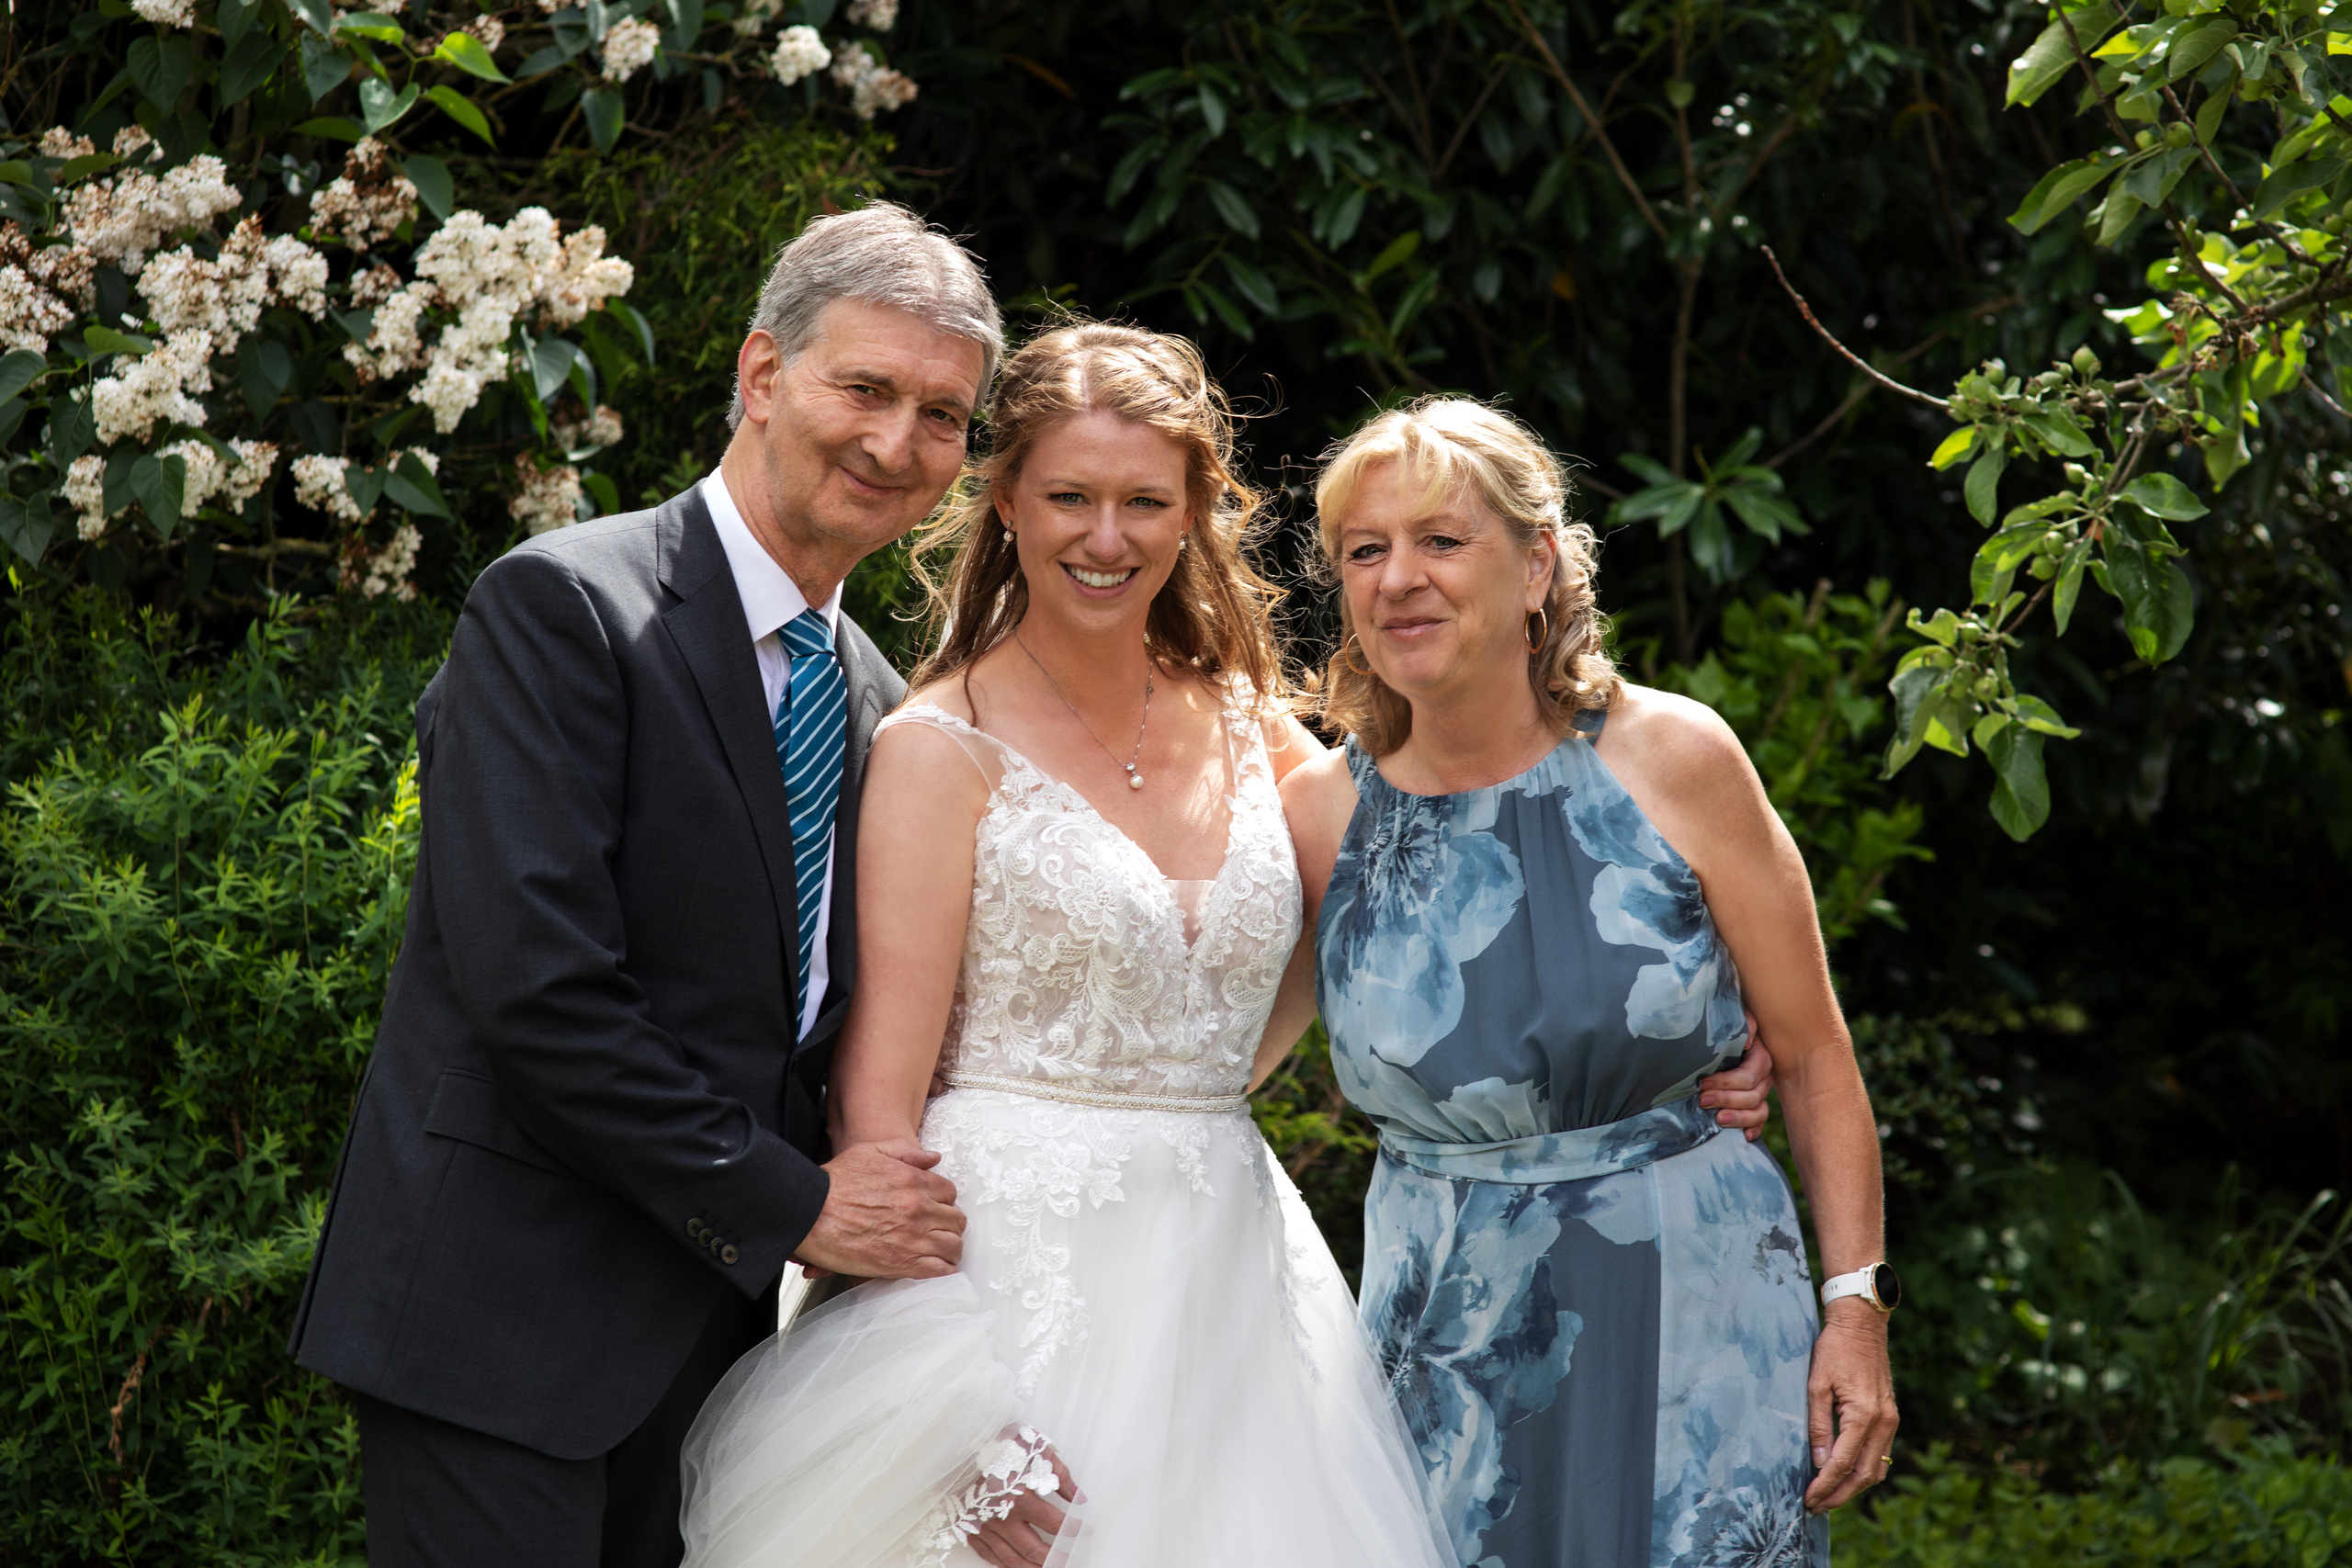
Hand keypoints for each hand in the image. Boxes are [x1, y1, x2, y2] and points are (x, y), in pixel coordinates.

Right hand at [792, 1139, 964, 1279]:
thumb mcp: (870, 1151)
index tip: (935, 1209)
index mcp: (914, 1181)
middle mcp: (919, 1208)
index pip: (949, 1192)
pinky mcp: (902, 1262)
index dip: (943, 1201)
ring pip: (953, 1245)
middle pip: (956, 1220)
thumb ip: (906, 1152)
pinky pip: (939, 1270)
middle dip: (949, 1225)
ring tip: (941, 1252)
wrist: (809, 1211)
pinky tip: (937, 1269)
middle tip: (939, 1231)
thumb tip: (934, 1158)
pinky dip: (943, 1271)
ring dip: (949, 1248)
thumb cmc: (834, 1182)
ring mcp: (913, 1236)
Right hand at [969, 1446, 1077, 1567]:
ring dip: (1033, 1567)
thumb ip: (1060, 1476)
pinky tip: (1019, 1566)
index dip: (1072, 1530)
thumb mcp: (1037, 1452)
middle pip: (1034, 1549)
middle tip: (1070, 1559)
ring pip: (1013, 1559)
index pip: (1054, 1523)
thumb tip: (1078, 1497)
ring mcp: (986, 1526)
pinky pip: (990, 1555)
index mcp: (1020, 1497)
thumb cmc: (1002, 1447)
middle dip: (1056, 1558)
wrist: (964, 1446)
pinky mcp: (973, 1529)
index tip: (1083, 1532)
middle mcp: (1003, 1517)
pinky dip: (1006, 1565)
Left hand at [1698, 1014, 1774, 1140]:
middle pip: (1753, 1096)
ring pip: (1758, 1111)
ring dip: (1739, 1118)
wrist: (1722, 1033)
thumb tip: (1747, 1042)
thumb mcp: (1734, 1018)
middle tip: (1702, 1100)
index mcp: (1760, 1057)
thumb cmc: (1725, 1026)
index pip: (1748, 1076)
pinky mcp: (1754, 1104)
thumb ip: (1744, 1024)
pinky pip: (1760, 1121)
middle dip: (1726, 1099)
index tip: (1702, 1083)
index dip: (1726, 1082)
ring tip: (1718, 1120)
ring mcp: (1760, 1093)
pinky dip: (1754, 1129)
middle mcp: (1763, 1077)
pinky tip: (1745, 1137)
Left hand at [1803, 1301, 1898, 1511]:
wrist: (1862, 1326)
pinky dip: (1863, 1470)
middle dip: (1839, 1495)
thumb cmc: (1834, 1350)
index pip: (1842, 1464)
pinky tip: (1845, 1475)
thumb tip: (1819, 1463)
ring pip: (1875, 1469)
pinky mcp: (1890, 1417)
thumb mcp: (1816, 1385)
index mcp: (1864, 1416)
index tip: (1807, 1499)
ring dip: (1853, 1487)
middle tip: (1816, 1506)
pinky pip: (1880, 1454)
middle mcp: (1883, 1423)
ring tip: (1829, 1496)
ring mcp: (1891, 1421)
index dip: (1824, 1486)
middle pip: (1863, 1475)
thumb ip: (1818, 1426)